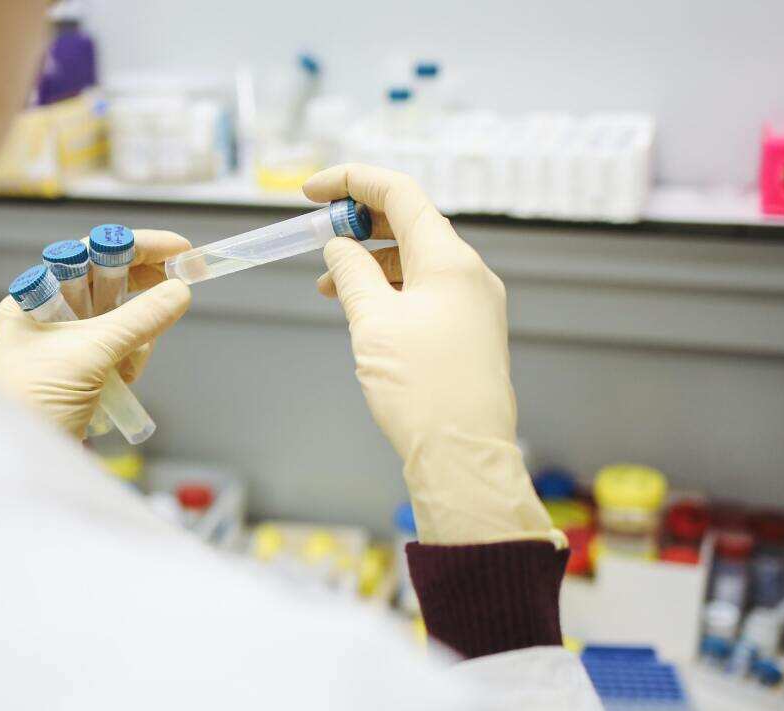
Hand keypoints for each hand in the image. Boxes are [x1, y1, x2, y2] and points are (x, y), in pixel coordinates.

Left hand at [0, 230, 191, 437]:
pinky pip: (121, 349)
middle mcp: (48, 315)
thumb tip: (179, 291)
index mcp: (33, 298)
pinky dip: (131, 358)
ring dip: (137, 336)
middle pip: (109, 283)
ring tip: (128, 366)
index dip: (136, 247)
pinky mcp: (83, 372)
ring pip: (121, 319)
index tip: (179, 248)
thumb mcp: (90, 354)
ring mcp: (66, 344)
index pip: (90, 253)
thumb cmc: (33, 403)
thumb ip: (138, 319)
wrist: (20, 466)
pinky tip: (125, 380)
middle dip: (142, 290)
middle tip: (181, 284)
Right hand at [306, 164, 559, 546]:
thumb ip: (351, 273)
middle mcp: (468, 273)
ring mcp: (473, 303)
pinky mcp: (469, 331)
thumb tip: (338, 248)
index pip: (400, 194)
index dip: (352, 181)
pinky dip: (389, 288)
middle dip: (358, 222)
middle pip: (410, 223)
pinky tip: (361, 309)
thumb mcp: (372, 322)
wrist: (463, 457)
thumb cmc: (422, 390)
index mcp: (449, 260)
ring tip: (328, 284)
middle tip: (316, 235)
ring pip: (415, 260)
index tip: (310, 192)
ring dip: (370, 260)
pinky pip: (425, 290)